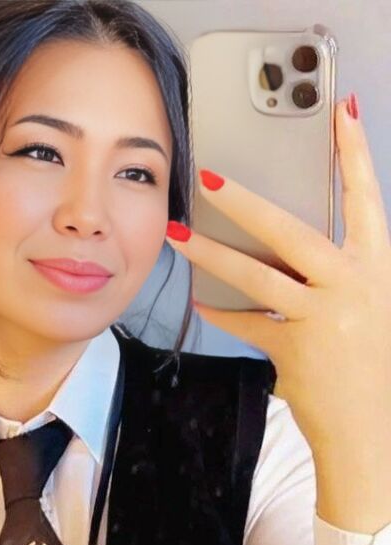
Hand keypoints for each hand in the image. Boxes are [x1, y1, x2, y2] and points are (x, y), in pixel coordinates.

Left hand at [166, 95, 390, 453]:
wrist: (369, 427)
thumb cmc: (367, 361)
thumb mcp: (365, 305)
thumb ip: (330, 274)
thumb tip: (279, 251)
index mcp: (376, 267)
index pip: (365, 198)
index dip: (353, 154)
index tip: (341, 111)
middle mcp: (352, 284)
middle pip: (290, 231)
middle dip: (244, 201)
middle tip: (207, 177)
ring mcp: (323, 316)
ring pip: (255, 275)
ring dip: (211, 254)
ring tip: (179, 235)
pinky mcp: (292, 347)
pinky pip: (246, 321)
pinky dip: (223, 313)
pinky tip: (204, 303)